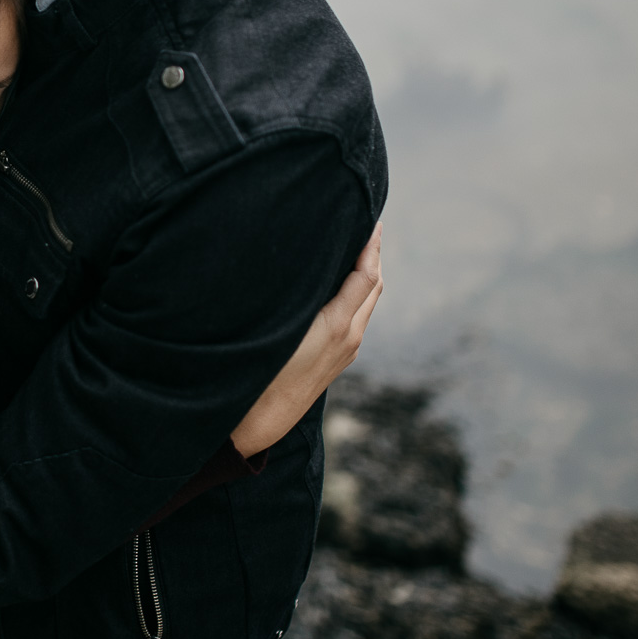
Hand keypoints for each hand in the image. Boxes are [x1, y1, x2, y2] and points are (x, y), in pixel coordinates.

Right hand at [230, 223, 383, 456]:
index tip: (371, 220)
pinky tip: (341, 287)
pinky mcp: (340, 359)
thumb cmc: (263, 370)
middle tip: (370, 227)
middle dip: (374, 256)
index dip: (370, 246)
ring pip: (367, 303)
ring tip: (359, 249)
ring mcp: (347, 349)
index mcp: (338, 325)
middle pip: (374, 286)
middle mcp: (350, 336)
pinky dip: (358, 294)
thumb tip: (314, 263)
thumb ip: (302, 296)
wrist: (263, 419)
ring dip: (368, 275)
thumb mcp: (281, 327)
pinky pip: (358, 317)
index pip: (366, 275)